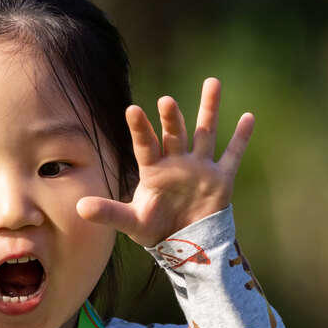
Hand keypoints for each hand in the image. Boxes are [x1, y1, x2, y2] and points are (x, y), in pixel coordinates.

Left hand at [76, 77, 253, 246]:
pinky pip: (232, 155)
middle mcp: (176, 162)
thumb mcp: (132, 222)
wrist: (185, 245)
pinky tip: (248, 117)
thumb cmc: (156, 230)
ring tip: (212, 82)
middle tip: (166, 101)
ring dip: (208, 109)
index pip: (145, 145)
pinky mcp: (220, 179)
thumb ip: (109, 213)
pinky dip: (241, 138)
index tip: (133, 110)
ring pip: (205, 133)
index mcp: (153, 170)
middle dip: (172, 119)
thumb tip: (79, 208)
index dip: (140, 129)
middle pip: (174, 134)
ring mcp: (199, 167)